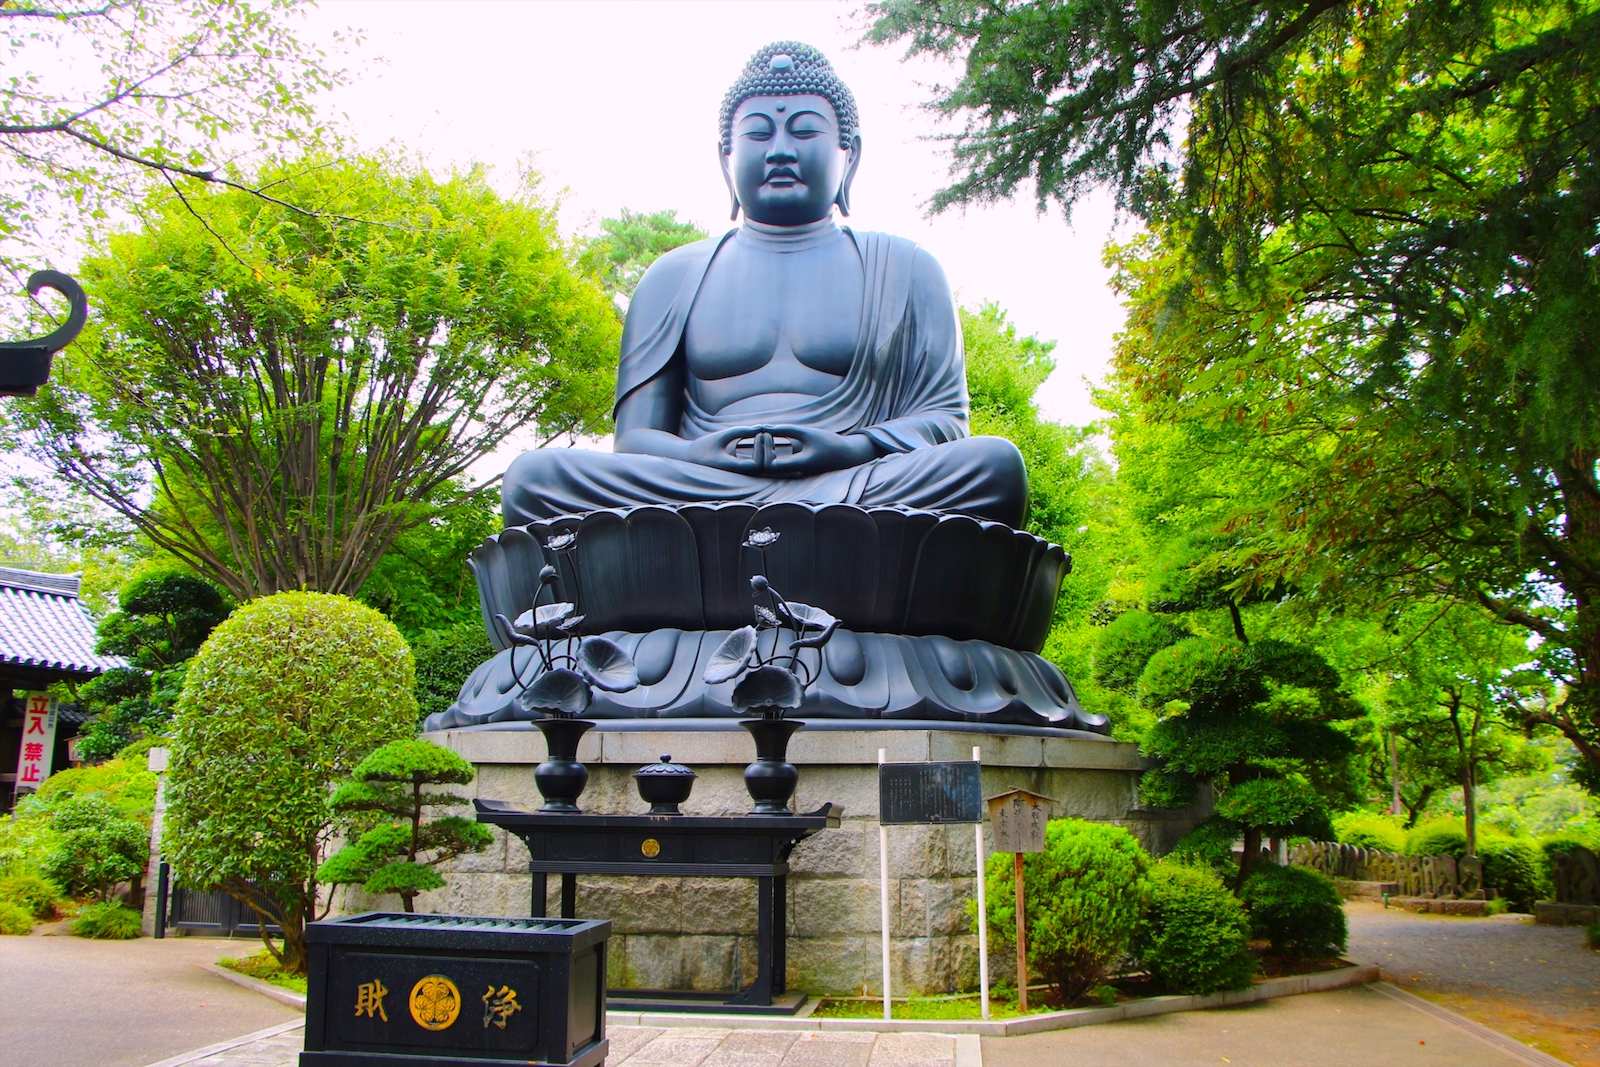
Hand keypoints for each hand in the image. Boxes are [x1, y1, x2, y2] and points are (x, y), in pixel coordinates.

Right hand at [682, 426, 766, 473]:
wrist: (691, 457)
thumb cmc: (704, 446)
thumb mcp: (722, 436)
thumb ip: (740, 431)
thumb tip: (759, 427)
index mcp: (732, 468)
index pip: (756, 464)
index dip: (761, 449)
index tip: (760, 433)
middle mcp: (738, 473)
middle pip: (762, 468)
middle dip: (767, 450)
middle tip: (767, 433)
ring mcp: (739, 472)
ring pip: (761, 467)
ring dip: (766, 451)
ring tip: (765, 434)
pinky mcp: (740, 469)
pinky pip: (756, 464)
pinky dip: (761, 452)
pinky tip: (761, 438)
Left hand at [761, 426, 876, 476]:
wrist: (847, 456)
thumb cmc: (830, 442)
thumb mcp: (808, 433)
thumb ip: (785, 430)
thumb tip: (764, 426)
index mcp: (799, 466)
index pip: (770, 465)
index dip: (764, 449)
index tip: (766, 432)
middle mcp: (795, 475)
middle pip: (767, 469)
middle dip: (761, 450)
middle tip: (762, 431)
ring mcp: (794, 475)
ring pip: (770, 468)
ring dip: (765, 452)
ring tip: (767, 434)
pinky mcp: (794, 472)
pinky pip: (777, 466)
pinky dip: (771, 453)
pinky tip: (772, 439)